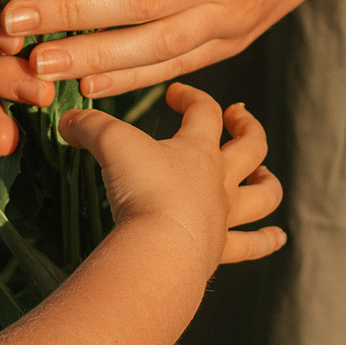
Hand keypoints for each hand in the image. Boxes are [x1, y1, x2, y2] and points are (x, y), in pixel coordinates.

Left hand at [8, 0, 345, 100]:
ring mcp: (232, 15)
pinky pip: (177, 65)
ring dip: (92, 59)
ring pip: (156, 45)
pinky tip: (86, 84)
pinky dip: (130, 78)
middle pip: (140, 2)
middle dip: (71, 15)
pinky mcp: (234, 42)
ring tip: (38, 66)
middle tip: (12, 25)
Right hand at [58, 82, 284, 270]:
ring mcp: (223, 216)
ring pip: (263, 195)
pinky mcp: (219, 250)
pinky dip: (266, 240)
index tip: (174, 94)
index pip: (204, 111)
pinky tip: (278, 237)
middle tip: (239, 118)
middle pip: (250, 146)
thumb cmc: (143, 189)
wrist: (161, 249)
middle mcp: (218, 180)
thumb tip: (67, 120)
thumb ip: (88, 127)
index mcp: (198, 150)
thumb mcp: (110, 144)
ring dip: (269, 184)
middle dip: (247, 128)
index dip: (191, 96)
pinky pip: (250, 245)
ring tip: (266, 177)